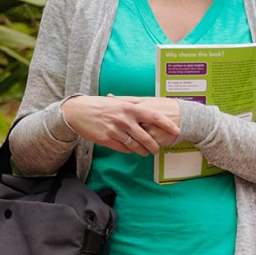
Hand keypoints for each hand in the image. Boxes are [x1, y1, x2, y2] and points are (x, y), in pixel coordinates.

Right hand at [60, 94, 179, 156]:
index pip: (154, 117)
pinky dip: (129, 150)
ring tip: (146, 153)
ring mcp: (115, 131)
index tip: (176, 131)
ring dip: (143, 151)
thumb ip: (134, 105)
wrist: (78, 112)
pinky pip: (123, 149)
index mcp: (130, 108)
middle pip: (146, 137)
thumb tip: (150, 108)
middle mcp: (124, 120)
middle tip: (158, 150)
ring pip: (135, 146)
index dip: (167, 125)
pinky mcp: (107, 140)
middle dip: (154, 146)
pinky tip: (132, 150)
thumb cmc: (101, 106)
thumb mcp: (119, 102)